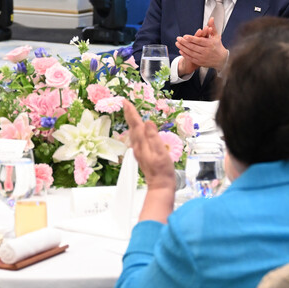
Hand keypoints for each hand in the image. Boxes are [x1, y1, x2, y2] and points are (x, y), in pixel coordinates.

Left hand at [123, 101, 177, 223]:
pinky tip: (137, 130)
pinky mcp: (142, 154)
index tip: (125, 102)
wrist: (160, 185)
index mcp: (141, 143)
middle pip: (132, 127)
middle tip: (125, 103)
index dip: (131, 112)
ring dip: (132, 121)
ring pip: (133, 132)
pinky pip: (137, 138)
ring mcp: (139, 151)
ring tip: (130, 113)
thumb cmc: (162, 170)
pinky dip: (136, 130)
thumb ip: (153, 137)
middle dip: (129, 114)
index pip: (135, 124)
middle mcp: (137, 146)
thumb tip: (148, 122)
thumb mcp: (160, 152)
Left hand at [174, 17, 228, 70]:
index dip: (191, 38)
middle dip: (184, 42)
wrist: (222, 59)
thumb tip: (211, 18)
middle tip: (178, 38)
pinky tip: (181, 50)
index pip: (199, 41)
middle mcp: (206, 51)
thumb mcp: (216, 36)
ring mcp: (203, 57)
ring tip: (177, 43)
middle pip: (193, 46)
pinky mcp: (200, 62)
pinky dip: (185, 54)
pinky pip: (191, 58)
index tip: (185, 36)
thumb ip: (212, 27)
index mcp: (210, 44)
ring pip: (191, 52)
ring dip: (183, 48)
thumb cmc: (218, 46)